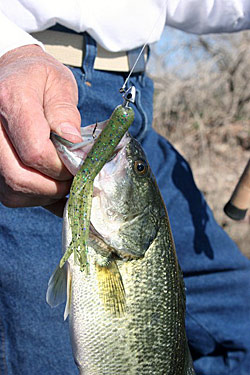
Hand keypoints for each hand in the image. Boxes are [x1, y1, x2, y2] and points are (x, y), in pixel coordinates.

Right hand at [0, 45, 81, 215]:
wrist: (13, 75)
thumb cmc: (37, 77)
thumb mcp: (58, 83)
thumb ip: (65, 112)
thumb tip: (73, 141)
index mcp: (11, 101)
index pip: (35, 152)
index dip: (60, 166)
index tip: (77, 164)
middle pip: (19, 177)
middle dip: (53, 186)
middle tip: (72, 179)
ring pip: (13, 191)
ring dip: (44, 194)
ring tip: (62, 180)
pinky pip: (9, 193)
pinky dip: (33, 196)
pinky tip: (49, 185)